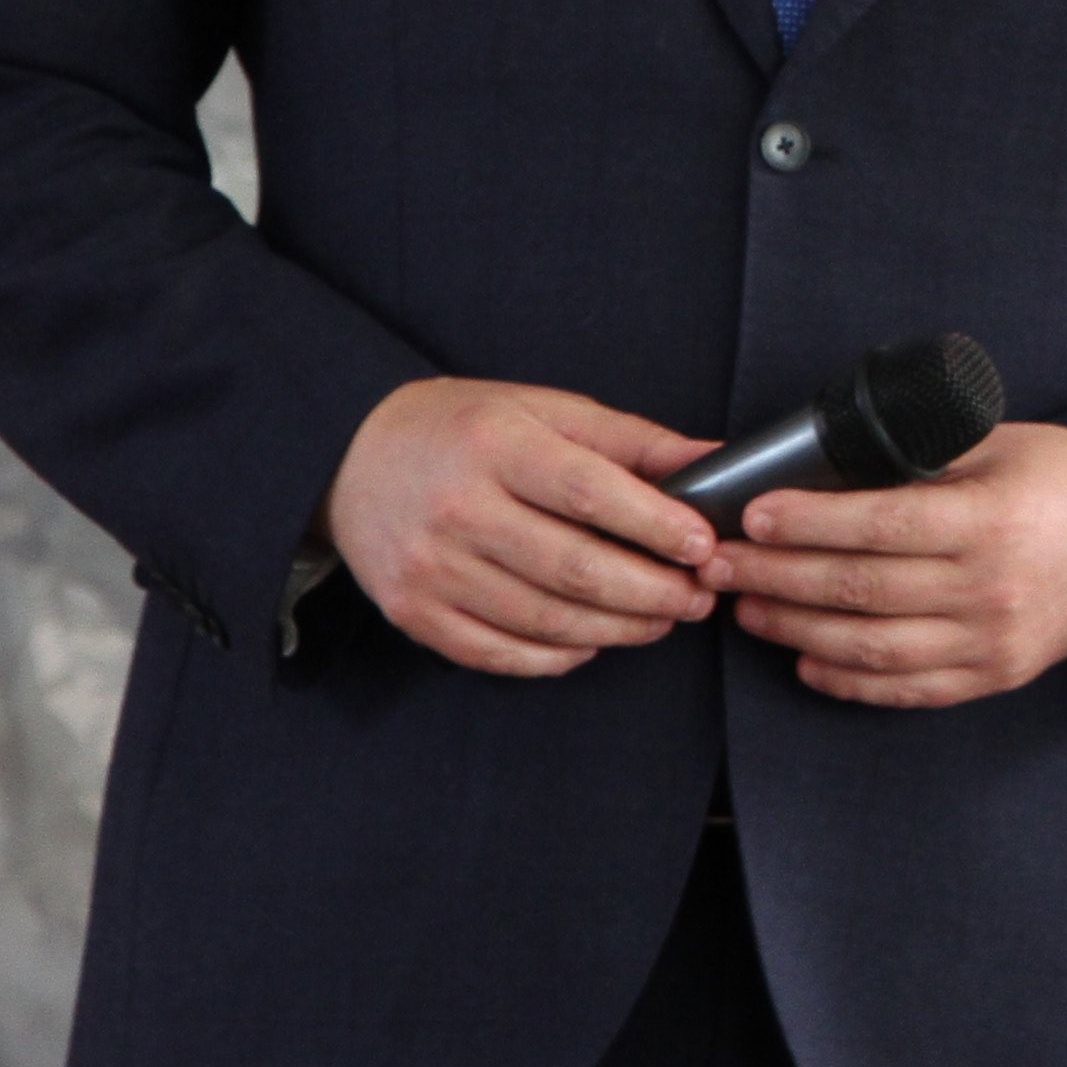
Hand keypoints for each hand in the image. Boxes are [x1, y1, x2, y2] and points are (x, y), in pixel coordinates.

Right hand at [320, 378, 722, 677]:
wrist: (350, 455)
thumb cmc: (465, 429)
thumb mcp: (544, 410)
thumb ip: (631, 440)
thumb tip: (715, 461)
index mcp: (497, 446)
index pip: (591, 494)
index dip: (656, 525)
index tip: (703, 545)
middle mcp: (458, 509)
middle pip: (574, 568)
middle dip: (651, 592)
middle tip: (697, 597)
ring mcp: (430, 568)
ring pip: (543, 619)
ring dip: (617, 628)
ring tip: (660, 620)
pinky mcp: (411, 612)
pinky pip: (497, 652)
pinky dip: (555, 656)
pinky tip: (592, 640)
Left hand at [709, 421, 1066, 708]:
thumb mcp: (1001, 445)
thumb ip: (923, 457)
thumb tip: (828, 465)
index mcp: (989, 521)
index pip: (879, 525)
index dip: (808, 522)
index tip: (753, 516)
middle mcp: (989, 588)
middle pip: (859, 589)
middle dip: (776, 576)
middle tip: (719, 565)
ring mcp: (991, 641)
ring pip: (870, 647)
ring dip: (795, 631)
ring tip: (748, 610)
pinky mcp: (994, 676)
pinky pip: (906, 689)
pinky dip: (848, 680)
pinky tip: (805, 661)